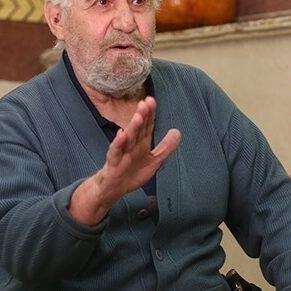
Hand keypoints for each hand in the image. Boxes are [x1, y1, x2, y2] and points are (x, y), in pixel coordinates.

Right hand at [70, 97, 180, 224]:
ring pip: (128, 138)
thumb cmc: (131, 173)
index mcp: (141, 143)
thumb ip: (166, 147)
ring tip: (138, 116)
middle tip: (146, 102)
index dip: (150, 114)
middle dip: (142, 115)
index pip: (147, 126)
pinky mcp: (113, 163)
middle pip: (138, 128)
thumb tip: (177, 132)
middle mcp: (131, 145)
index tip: (152, 101)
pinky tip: (121, 135)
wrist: (114, 189)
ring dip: (132, 127)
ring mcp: (122, 153)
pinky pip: (115, 152)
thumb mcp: (154, 161)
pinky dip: (118, 144)